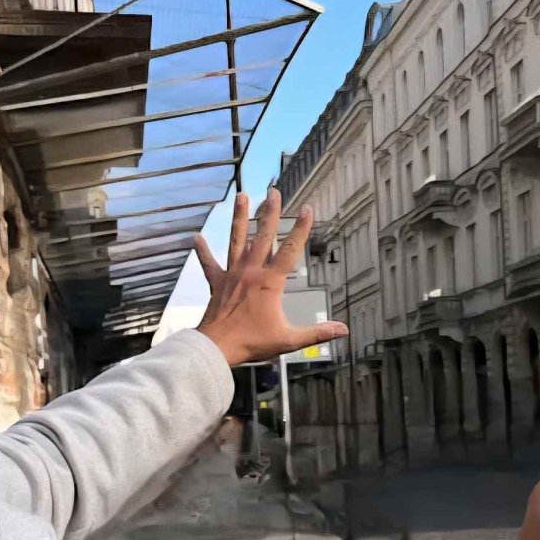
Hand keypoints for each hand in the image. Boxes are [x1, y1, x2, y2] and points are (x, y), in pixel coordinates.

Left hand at [194, 189, 347, 366]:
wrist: (217, 347)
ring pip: (236, 240)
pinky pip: (209, 264)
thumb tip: (343, 330)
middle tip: (273, 191)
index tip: (307, 209)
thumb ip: (316, 332)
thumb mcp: (289, 339)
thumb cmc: (251, 343)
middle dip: (269, 212)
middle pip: (262, 236)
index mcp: (269, 282)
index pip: (290, 250)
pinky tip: (196, 238)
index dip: (300, 229)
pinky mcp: (217, 284)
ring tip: (241, 196)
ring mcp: (232, 275)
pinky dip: (203, 251)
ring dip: (239, 217)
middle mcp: (250, 271)